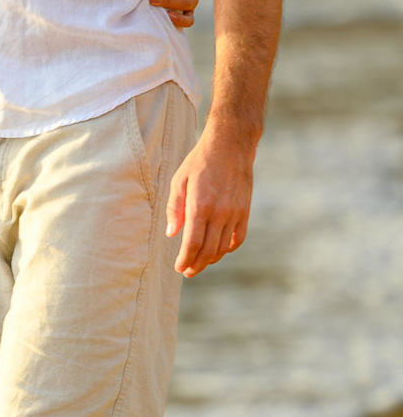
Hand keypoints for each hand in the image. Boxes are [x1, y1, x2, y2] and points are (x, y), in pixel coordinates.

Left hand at [165, 124, 254, 276]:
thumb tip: (171, 234)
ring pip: (223, 247)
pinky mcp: (245, 211)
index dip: (185, 260)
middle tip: (187, 271)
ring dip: (210, 260)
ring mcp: (235, 213)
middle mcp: (220, 212)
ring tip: (200, 263)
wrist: (231, 145)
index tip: (179, 268)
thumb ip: (174, 209)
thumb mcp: (179, 181)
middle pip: (208, 250)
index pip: (193, 243)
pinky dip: (228, 249)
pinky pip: (238, 238)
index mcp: (200, 206)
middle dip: (196, 265)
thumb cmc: (200, 161)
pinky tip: (219, 251)